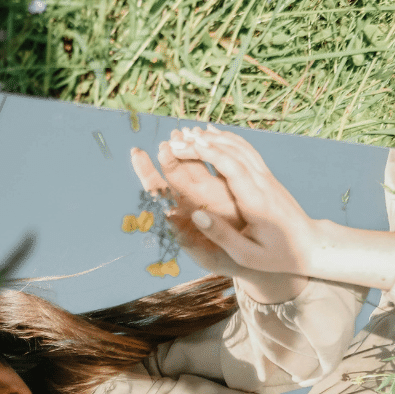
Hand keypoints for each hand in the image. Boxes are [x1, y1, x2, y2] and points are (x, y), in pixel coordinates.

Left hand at [130, 133, 248, 277]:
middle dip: (169, 154)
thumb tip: (168, 218)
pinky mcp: (232, 186)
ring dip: (188, 147)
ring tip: (183, 133)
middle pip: (176, 172)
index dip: (147, 172)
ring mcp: (213, 191)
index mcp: (183, 215)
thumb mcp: (208, 256)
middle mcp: (195, 200)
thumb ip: (188, 241)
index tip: (138, 153)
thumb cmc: (227, 260)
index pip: (159, 191)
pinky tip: (208, 138)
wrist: (256, 259)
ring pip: (196, 164)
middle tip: (166, 141)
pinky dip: (211, 150)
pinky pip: (219, 165)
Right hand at [166, 125, 322, 275]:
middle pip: (232, 151)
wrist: (310, 245)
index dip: (205, 153)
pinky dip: (228, 139)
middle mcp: (263, 184)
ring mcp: (267, 178)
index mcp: (256, 202)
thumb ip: (221, 235)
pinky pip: (246, 151)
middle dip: (202, 142)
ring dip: (213, 138)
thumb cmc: (277, 256)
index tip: (180, 148)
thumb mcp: (247, 254)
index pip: (231, 167)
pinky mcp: (268, 177)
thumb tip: (195, 214)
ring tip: (186, 134)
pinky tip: (212, 134)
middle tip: (173, 141)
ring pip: (240, 147)